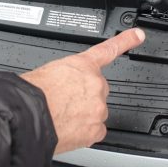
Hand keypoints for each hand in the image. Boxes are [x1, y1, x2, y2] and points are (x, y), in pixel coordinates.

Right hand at [21, 28, 144, 153]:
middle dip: (84, 96)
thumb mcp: (46, 71)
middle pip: (97, 90)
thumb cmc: (32, 93)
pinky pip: (94, 130)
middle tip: (64, 102)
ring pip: (95, 111)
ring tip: (61, 116)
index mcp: (82, 65)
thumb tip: (59, 85)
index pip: (108, 49)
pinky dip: (83, 131)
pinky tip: (68, 129)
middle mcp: (95, 84)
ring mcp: (98, 107)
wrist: (29, 116)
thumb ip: (63, 75)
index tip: (138, 35)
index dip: (125, 41)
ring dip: (82, 114)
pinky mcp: (96, 129)